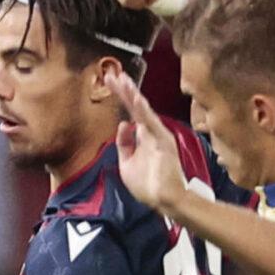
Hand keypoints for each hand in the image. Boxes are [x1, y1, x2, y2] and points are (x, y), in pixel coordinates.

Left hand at [103, 69, 189, 217]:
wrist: (165, 201)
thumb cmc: (148, 186)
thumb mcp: (127, 163)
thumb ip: (123, 143)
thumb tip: (123, 124)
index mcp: (144, 136)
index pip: (130, 111)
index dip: (121, 96)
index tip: (110, 81)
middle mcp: (152, 132)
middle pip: (136, 106)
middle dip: (124, 90)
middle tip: (112, 73)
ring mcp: (158, 136)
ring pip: (143, 111)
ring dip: (133, 95)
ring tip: (122, 80)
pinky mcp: (163, 142)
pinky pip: (151, 124)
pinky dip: (143, 111)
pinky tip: (135, 99)